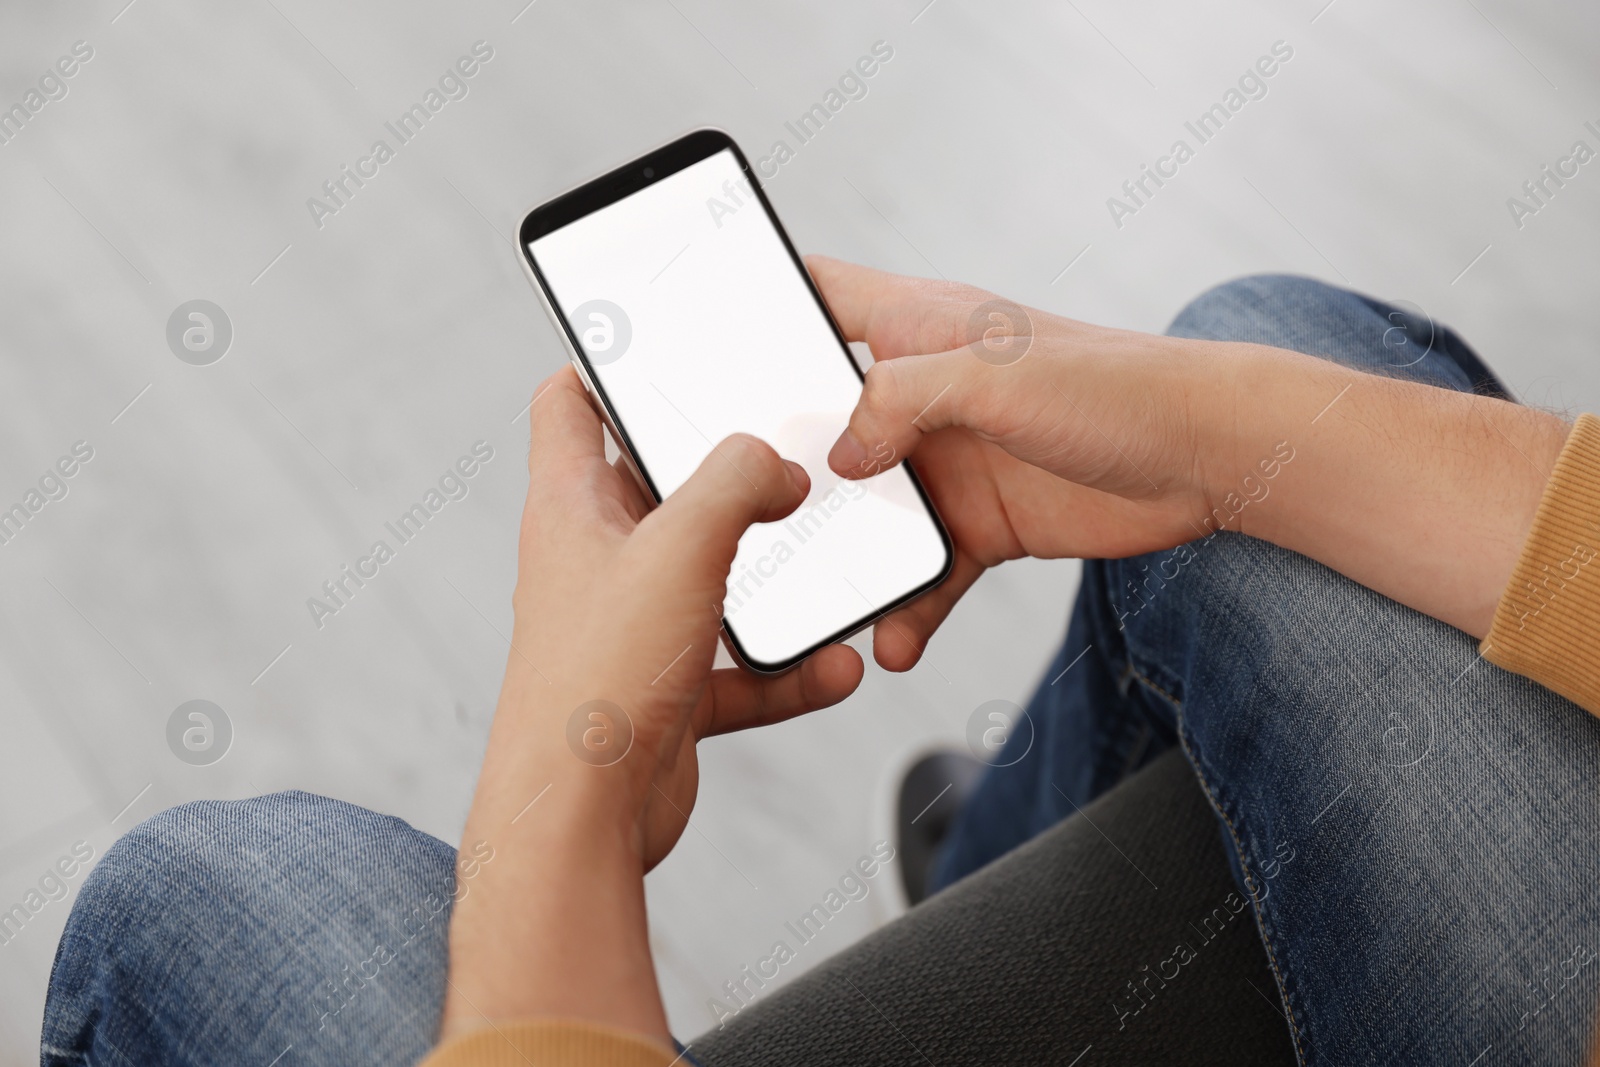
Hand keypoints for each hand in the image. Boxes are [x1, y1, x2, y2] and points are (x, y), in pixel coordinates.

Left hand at [504, 365, 863, 866]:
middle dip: (726, 474)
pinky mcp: (667, 690)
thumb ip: (736, 482)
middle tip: (787, 453)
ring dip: (772, 579)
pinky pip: (740, 669)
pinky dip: (787, 671)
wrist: (585, 819)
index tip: (667, 345)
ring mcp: (632, 626)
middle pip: (660, 488)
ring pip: (712, 580)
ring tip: (828, 565)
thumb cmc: (600, 677)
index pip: (570, 405)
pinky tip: (834, 667)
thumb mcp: (680, 547)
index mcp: (573, 506)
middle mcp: (596, 560)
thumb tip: (776, 468)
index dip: (607, 364)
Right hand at [809, 256, 1567, 649]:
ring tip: (812, 597)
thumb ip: (902, 399)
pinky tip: (893, 639)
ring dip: (842, 555)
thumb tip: (837, 454)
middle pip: (823, 420)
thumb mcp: (993, 375)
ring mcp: (949, 462)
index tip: (704, 344)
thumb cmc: (1117, 386)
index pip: (820, 296)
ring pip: (867, 510)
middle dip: (782, 462)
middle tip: (735, 505)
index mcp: (916, 327)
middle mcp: (922, 394)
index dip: (762, 307)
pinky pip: (924, 573)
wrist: (1212, 459)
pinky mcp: (982, 524)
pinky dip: (906, 608)